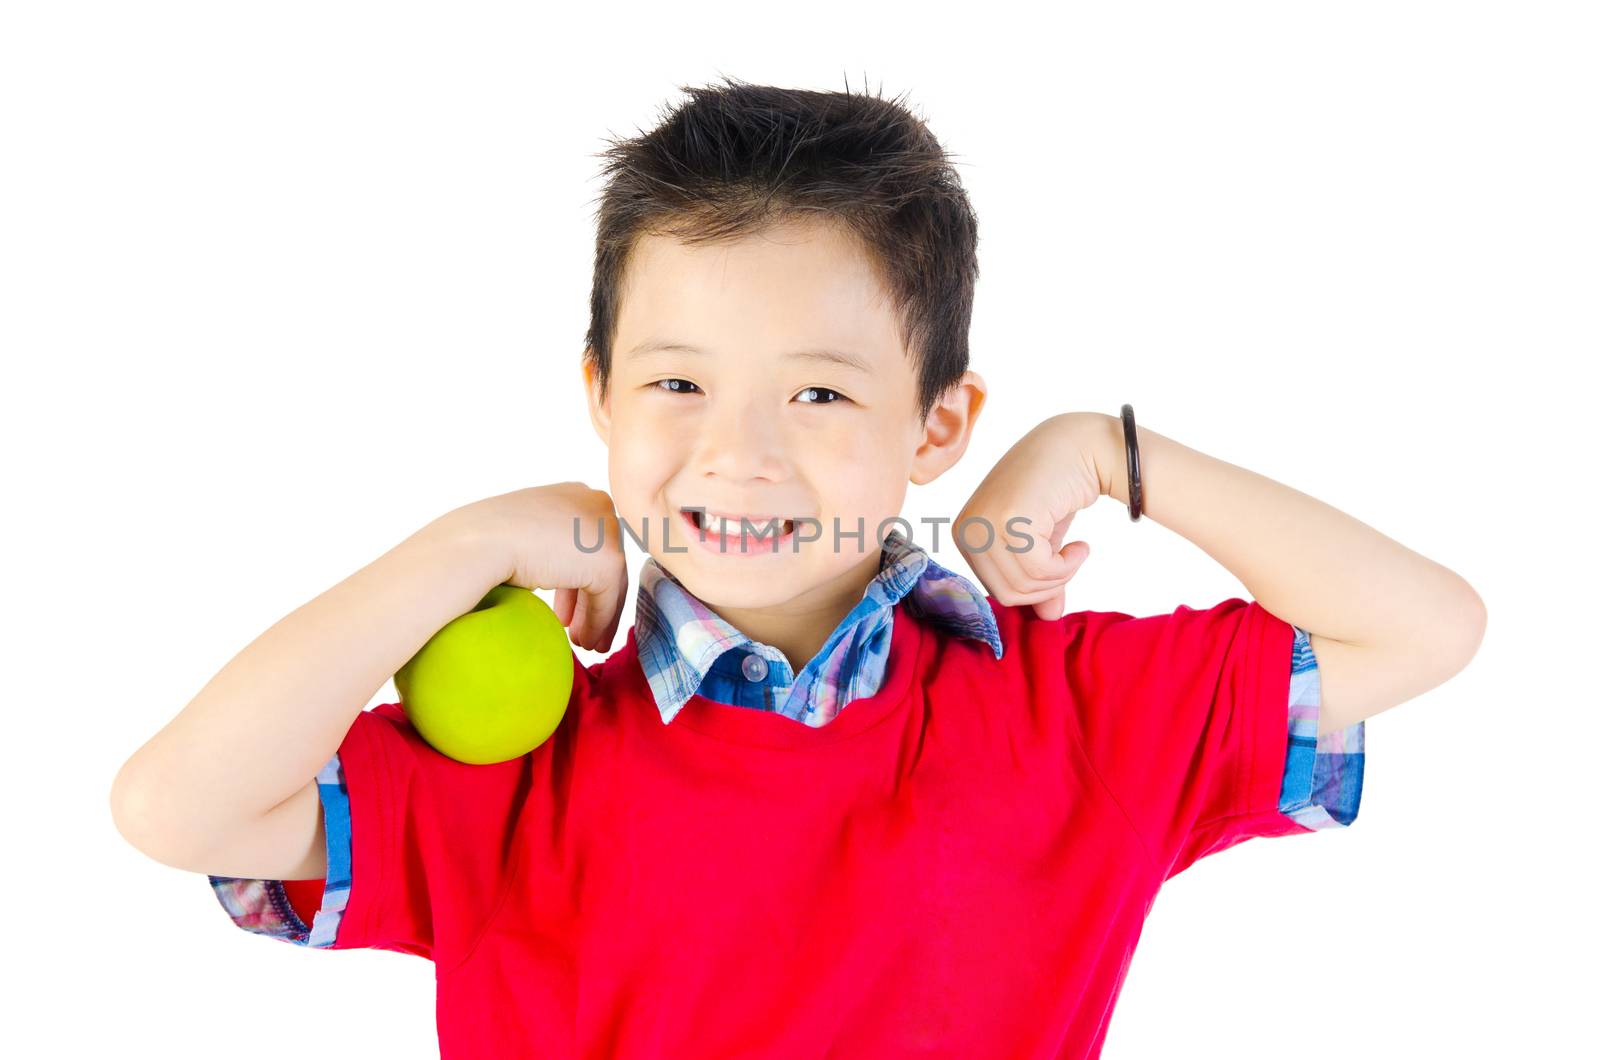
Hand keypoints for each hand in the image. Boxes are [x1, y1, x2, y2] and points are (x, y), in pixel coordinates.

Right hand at [443, 481, 628, 651]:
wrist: (480, 543)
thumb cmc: (488, 539)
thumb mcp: (527, 533)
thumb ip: (549, 542)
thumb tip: (558, 566)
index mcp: (577, 492)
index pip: (588, 542)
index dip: (578, 579)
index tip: (567, 610)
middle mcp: (598, 504)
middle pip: (602, 562)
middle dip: (589, 600)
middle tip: (578, 630)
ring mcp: (606, 531)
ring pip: (609, 583)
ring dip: (596, 617)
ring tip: (583, 642)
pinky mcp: (608, 560)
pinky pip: (606, 600)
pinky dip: (597, 624)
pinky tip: (582, 642)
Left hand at [953, 414, 1106, 621]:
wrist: (1081, 445)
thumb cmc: (1059, 490)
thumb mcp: (1043, 542)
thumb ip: (1039, 579)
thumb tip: (1048, 618)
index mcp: (965, 535)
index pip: (995, 590)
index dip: (1034, 589)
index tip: (1059, 565)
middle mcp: (966, 529)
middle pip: (1008, 593)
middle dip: (1048, 586)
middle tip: (1072, 558)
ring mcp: (984, 523)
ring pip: (1024, 585)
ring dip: (1062, 575)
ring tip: (1076, 549)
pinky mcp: (1008, 519)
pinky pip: (1041, 570)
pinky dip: (1068, 565)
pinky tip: (1081, 544)